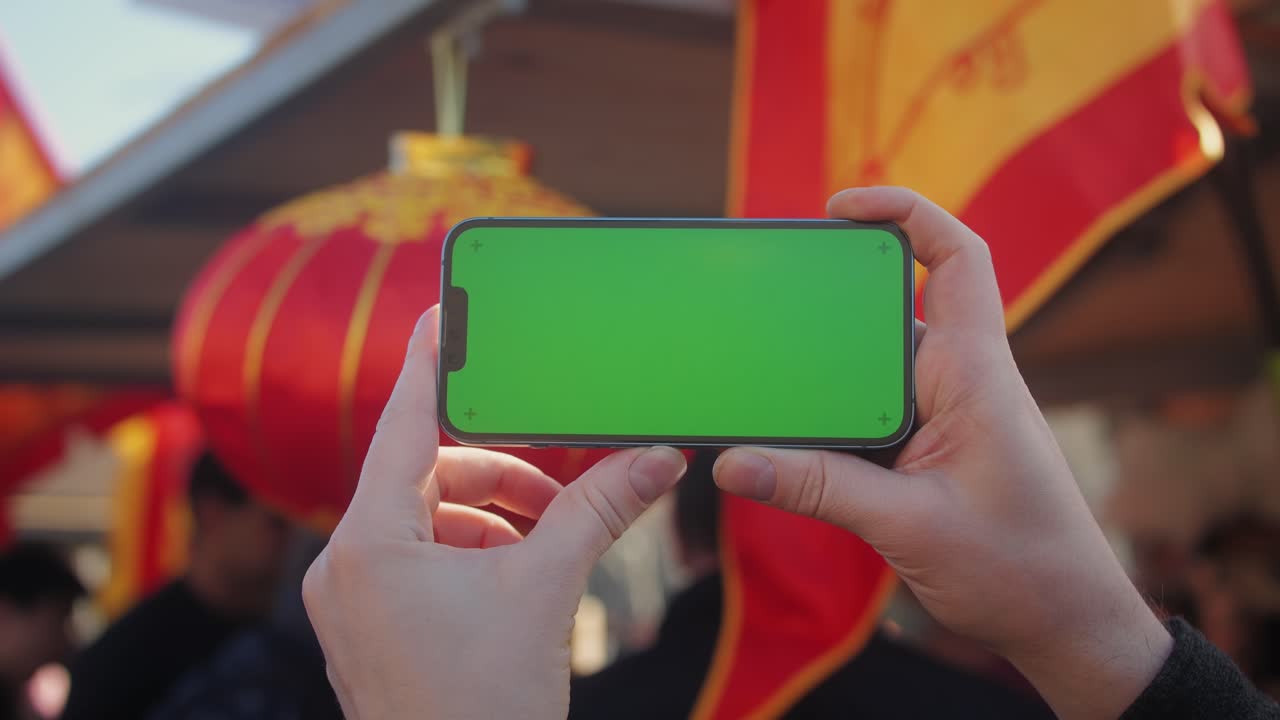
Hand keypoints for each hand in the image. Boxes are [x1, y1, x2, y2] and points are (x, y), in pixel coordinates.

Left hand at [303, 306, 686, 719]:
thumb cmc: (486, 709)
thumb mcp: (548, 592)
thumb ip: (599, 511)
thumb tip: (658, 459)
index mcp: (369, 543)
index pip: (401, 423)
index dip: (430, 364)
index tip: (444, 315)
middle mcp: (343, 567)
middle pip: (423, 478)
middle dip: (498, 477)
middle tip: (558, 492)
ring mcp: (350, 605)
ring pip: (423, 524)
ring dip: (490, 522)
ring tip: (547, 548)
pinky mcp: (368, 633)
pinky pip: (414, 565)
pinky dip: (468, 558)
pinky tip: (517, 582)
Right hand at [713, 187, 1171, 719]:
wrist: (1066, 623)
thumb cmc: (1019, 568)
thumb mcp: (909, 526)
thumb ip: (819, 488)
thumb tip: (734, 461)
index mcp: (975, 374)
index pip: (956, 257)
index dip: (905, 212)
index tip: (839, 208)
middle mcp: (959, 381)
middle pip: (889, 310)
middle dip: (830, 303)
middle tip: (763, 306)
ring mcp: (945, 416)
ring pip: (871, 369)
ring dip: (824, 374)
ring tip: (761, 380)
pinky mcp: (931, 450)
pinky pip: (871, 413)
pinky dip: (831, 419)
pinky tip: (789, 439)